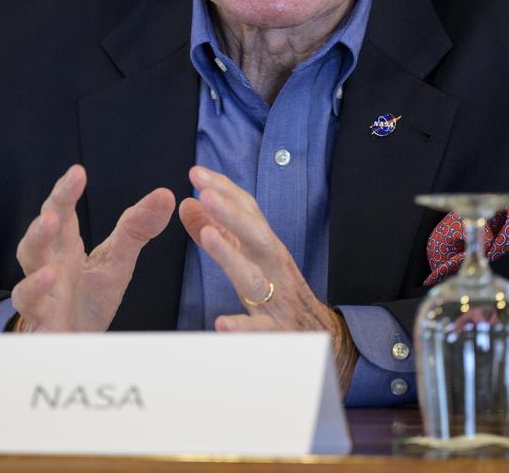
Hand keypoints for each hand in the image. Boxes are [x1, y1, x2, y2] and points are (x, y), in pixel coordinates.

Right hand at [11, 164, 174, 331]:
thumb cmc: (89, 296)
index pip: (62, 210)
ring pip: (28, 260)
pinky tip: (48, 277)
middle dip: (49, 211)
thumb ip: (137, 229)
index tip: (78, 171)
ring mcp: (41, 287)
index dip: (66, 191)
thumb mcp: (118, 261)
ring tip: (51, 224)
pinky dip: (34, 289)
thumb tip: (166, 194)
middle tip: (60, 201)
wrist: (75, 340)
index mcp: (66, 243)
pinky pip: (29, 301)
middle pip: (41, 230)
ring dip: (36, 240)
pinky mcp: (39, 317)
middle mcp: (48, 260)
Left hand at [178, 165, 359, 393]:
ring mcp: (277, 298)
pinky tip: (222, 323)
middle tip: (206, 193)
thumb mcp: (247, 256)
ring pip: (254, 277)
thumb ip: (215, 231)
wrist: (321, 335)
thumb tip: (187, 202)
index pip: (247, 211)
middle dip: (231, 212)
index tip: (196, 172)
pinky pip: (260, 331)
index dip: (224, 190)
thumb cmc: (277, 290)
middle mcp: (273, 266)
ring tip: (208, 237)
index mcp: (264, 247)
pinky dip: (242, 328)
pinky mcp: (277, 333)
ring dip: (231, 257)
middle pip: (255, 234)